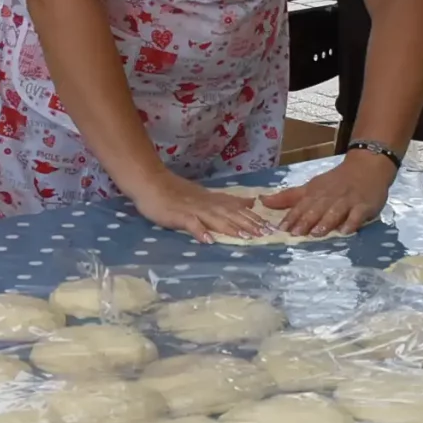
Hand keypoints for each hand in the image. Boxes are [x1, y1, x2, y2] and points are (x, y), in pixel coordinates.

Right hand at [127, 168, 274, 242]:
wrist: (151, 182)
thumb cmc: (174, 191)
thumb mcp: (205, 195)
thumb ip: (226, 201)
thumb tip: (251, 203)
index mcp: (213, 200)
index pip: (237, 209)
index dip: (254, 218)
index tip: (271, 227)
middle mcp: (207, 204)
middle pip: (231, 215)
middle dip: (249, 225)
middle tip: (266, 234)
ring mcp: (193, 209)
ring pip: (215, 219)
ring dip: (231, 228)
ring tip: (246, 238)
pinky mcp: (178, 215)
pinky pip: (190, 223)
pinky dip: (200, 231)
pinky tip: (208, 240)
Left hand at [263, 150, 397, 236]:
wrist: (367, 166)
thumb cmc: (336, 181)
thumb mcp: (311, 186)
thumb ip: (288, 197)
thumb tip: (263, 201)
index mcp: (315, 192)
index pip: (301, 205)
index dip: (291, 217)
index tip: (281, 229)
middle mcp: (329, 196)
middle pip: (316, 208)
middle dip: (305, 220)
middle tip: (296, 234)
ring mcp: (348, 200)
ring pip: (335, 211)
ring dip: (326, 221)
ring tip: (317, 233)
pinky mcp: (364, 205)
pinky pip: (358, 214)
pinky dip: (352, 222)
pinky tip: (346, 231)